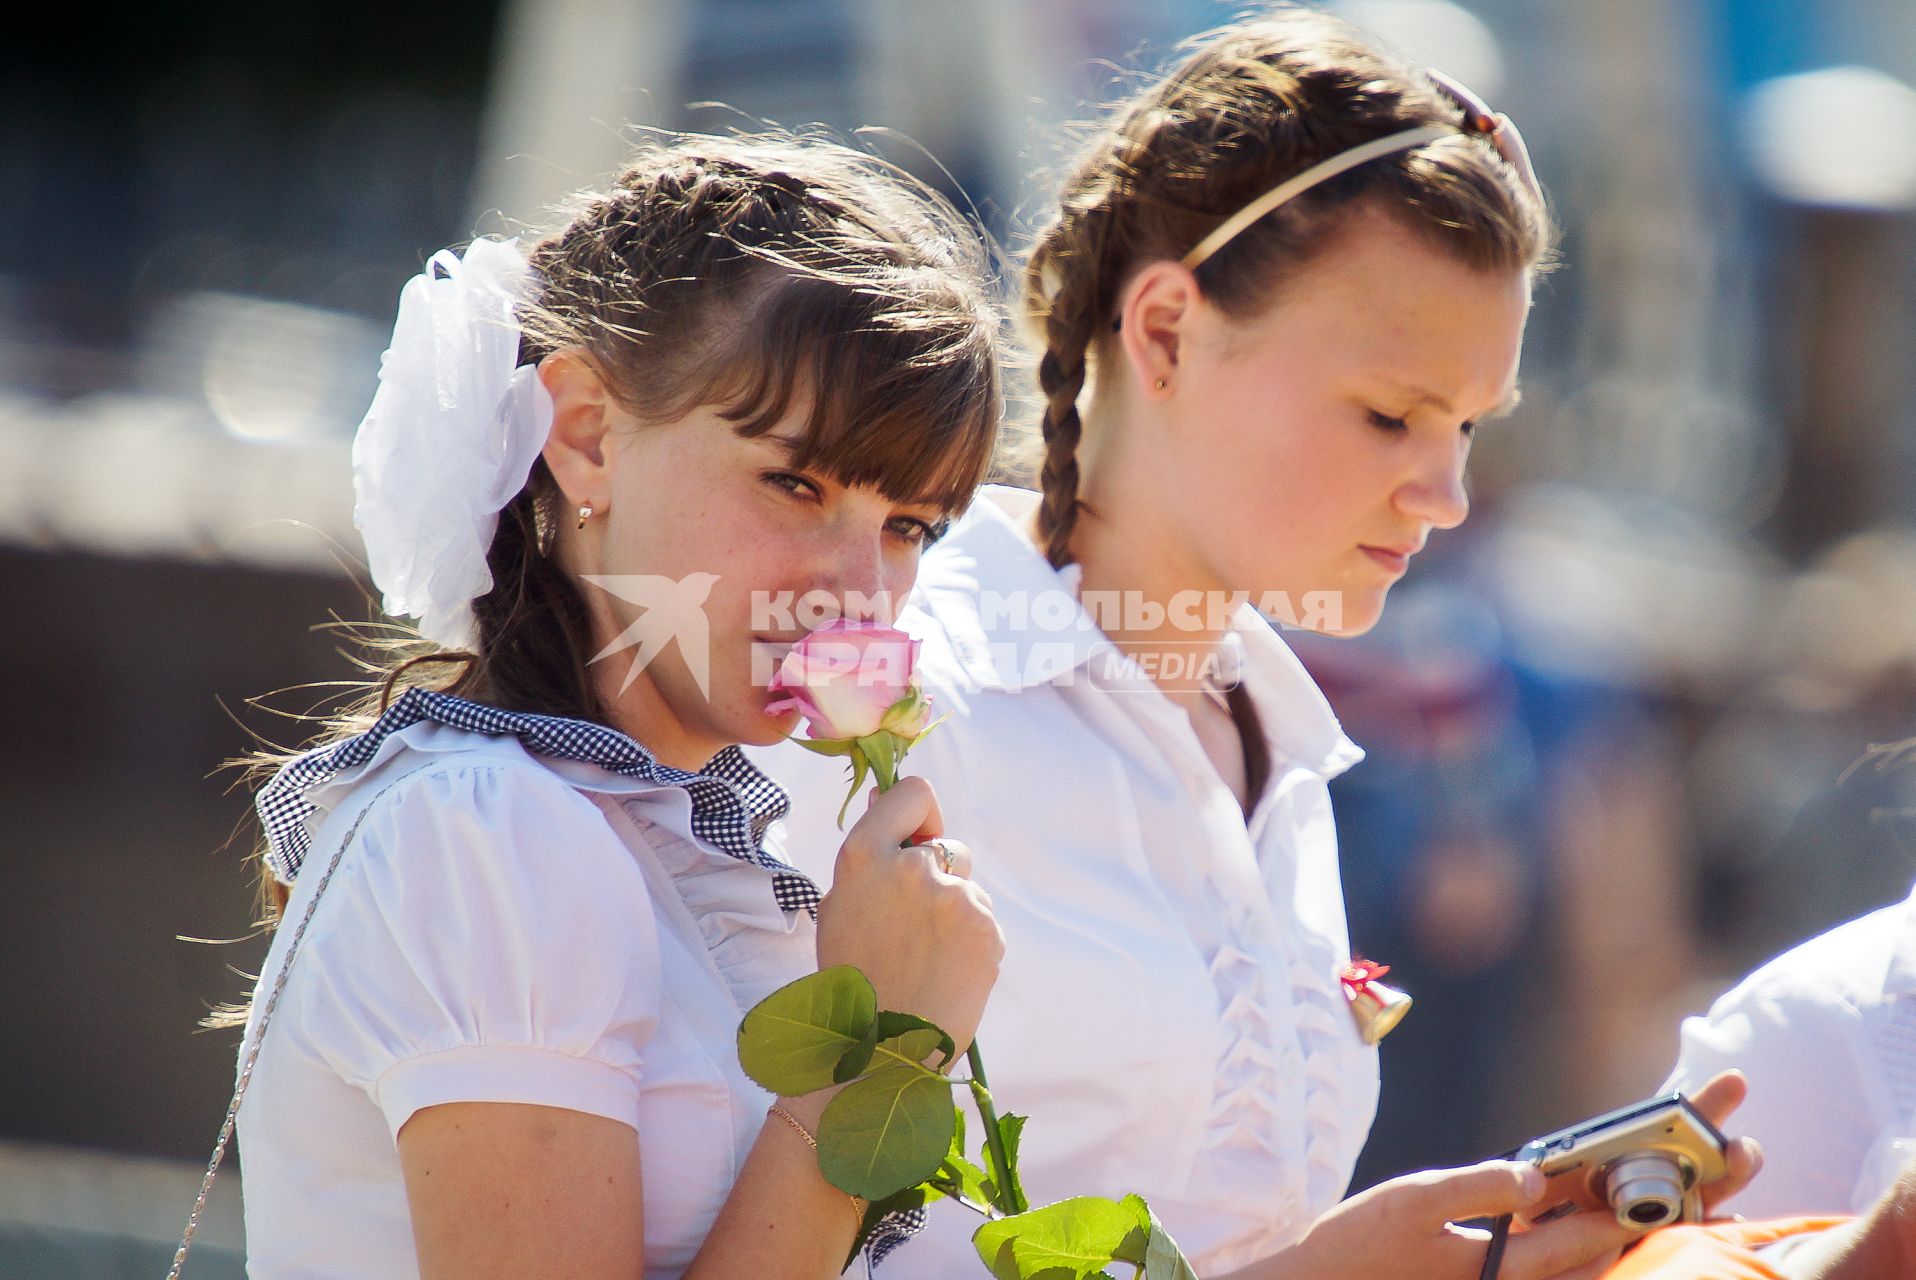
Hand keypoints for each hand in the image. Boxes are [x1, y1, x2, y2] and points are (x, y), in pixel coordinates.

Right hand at [814, 776, 1001, 1054]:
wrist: (882, 1051)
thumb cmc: (854, 978)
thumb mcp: (839, 906)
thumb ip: (868, 853)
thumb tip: (884, 797)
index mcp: (864, 856)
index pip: (913, 793)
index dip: (919, 817)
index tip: (916, 843)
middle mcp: (911, 867)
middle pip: (947, 846)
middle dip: (938, 876)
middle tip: (914, 926)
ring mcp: (953, 897)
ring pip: (967, 888)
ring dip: (954, 913)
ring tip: (926, 959)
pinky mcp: (985, 928)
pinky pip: (983, 920)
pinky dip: (970, 943)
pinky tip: (946, 973)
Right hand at [1262, 1071, 1764, 1279]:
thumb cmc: (1358, 1247)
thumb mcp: (1412, 1205)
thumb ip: (1477, 1188)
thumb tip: (1534, 1176)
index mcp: (1510, 1257)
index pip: (1605, 1217)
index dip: (1660, 1176)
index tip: (1711, 1141)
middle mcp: (1526, 1272)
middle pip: (1626, 1228)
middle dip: (1688, 1186)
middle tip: (1747, 1147)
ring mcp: (1517, 1272)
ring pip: (1610, 1237)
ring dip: (1662, 1197)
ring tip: (1719, 1165)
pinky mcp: (1502, 1265)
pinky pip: (1571, 1243)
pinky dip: (1608, 1214)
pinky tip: (1630, 1183)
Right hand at [1264, 1160, 1623, 1279]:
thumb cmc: (1360, 1244)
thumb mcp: (1416, 1198)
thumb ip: (1479, 1186)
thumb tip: (1534, 1180)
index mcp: (1495, 1270)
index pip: (1570, 1248)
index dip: (1604, 1222)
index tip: (1631, 1203)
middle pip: (1573, 1276)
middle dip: (1601, 1245)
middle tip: (1620, 1213)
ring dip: (1574, 1255)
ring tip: (1581, 1216)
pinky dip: (1541, 1260)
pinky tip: (1529, 1230)